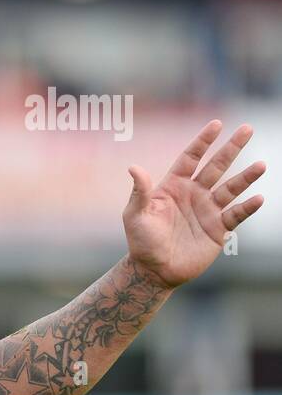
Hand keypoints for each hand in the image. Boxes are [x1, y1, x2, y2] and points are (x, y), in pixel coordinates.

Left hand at [123, 120, 266, 288]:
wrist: (154, 270)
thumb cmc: (141, 241)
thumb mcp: (136, 215)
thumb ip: (139, 192)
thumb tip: (133, 167)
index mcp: (174, 186)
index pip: (191, 158)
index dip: (203, 141)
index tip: (217, 124)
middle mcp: (194, 194)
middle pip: (216, 166)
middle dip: (231, 148)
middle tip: (247, 128)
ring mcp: (208, 210)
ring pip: (231, 188)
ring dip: (246, 177)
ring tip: (261, 164)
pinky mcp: (218, 229)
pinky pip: (236, 215)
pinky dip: (247, 207)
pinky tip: (258, 198)